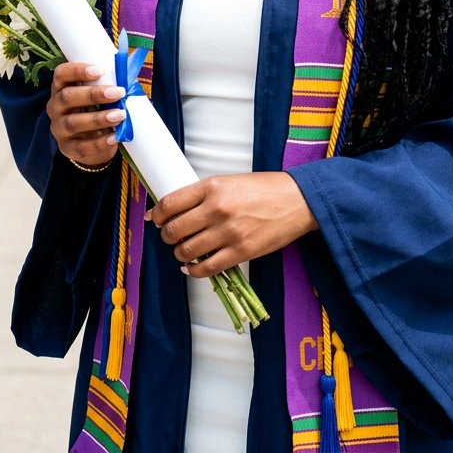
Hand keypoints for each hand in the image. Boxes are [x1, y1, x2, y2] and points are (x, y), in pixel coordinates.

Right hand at [47, 62, 125, 168]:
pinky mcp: (68, 148)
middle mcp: (55, 107)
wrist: (90, 143)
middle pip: (67, 97)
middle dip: (93, 94)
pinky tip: (115, 137)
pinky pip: (82, 147)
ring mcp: (59, 129)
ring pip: (73, 123)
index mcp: (61, 88)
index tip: (100, 71)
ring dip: (99, 118)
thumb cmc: (96, 109)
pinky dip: (100, 142)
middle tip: (118, 93)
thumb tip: (128, 78)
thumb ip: (107, 85)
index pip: (61, 74)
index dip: (78, 70)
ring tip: (120, 115)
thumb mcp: (96, 96)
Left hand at [147, 172, 317, 278]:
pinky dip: (193, 271)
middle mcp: (217, 209)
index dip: (158, 214)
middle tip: (170, 236)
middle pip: (175, 229)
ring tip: (184, 250)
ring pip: (187, 250)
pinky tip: (191, 267)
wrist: (297, 201)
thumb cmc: (264, 188)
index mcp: (212, 186)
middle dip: (167, 236)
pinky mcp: (240, 252)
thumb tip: (177, 209)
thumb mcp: (230, 181)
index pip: (171, 203)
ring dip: (180, 253)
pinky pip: (207, 268)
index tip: (156, 218)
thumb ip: (205, 194)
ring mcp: (228, 232)